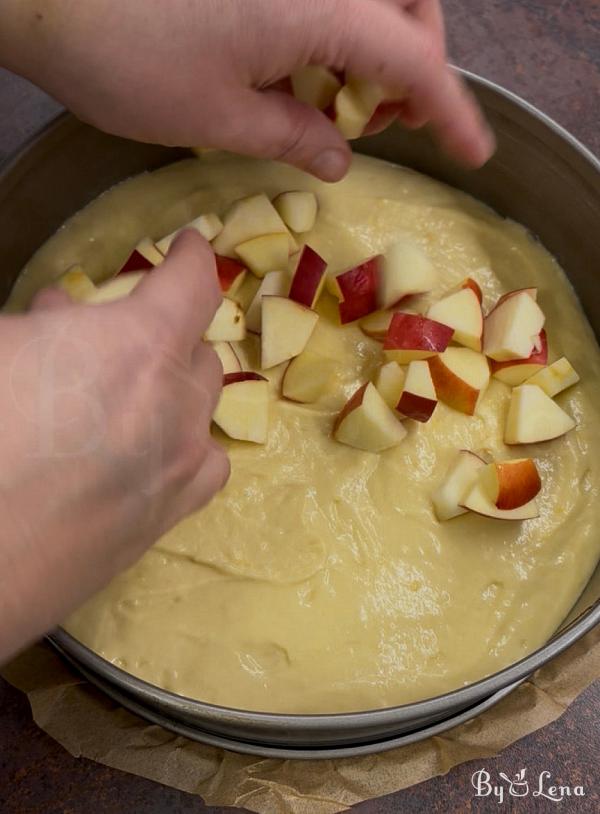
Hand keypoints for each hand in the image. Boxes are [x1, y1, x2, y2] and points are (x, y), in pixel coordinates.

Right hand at [0, 233, 228, 660]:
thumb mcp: (2, 348)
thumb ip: (40, 323)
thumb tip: (60, 313)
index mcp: (136, 347)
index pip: (193, 284)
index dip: (193, 258)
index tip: (189, 247)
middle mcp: (175, 405)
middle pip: (198, 351)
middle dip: (163, 333)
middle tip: (109, 338)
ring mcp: (177, 468)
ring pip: (205, 407)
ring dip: (175, 388)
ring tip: (132, 392)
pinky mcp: (164, 522)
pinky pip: (202, 467)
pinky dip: (185, 447)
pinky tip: (153, 452)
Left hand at [2, 0, 493, 181]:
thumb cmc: (126, 56)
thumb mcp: (220, 119)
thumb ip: (296, 135)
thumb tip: (342, 157)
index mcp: (319, 5)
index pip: (415, 59)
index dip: (453, 110)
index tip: (476, 150)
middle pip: (410, 3)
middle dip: (417, 63)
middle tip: (390, 120)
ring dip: (378, 45)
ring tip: (345, 103)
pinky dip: (333, 31)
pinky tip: (302, 70)